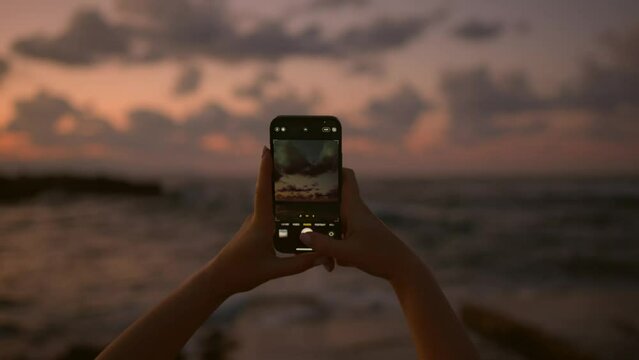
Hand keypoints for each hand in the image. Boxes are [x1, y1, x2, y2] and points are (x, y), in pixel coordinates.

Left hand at [208, 147, 333, 296]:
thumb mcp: (274, 271)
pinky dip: (279, 205)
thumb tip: (322, 255)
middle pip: (268, 190)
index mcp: (260, 223)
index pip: (264, 191)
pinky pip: (269, 212)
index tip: (267, 149)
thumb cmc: (243, 273)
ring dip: (278, 188)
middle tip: (289, 153)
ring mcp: (254, 223)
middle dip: (277, 171)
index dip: (266, 169)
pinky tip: (290, 206)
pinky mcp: (254, 230)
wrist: (218, 279)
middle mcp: (256, 219)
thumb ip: (300, 263)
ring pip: (269, 202)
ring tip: (296, 175)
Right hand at [299, 168, 419, 280]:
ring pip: (333, 223)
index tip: (314, 170)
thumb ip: (323, 245)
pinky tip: (333, 264)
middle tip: (298, 213)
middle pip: (332, 202)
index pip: (346, 177)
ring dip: (324, 236)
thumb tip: (302, 235)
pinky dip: (333, 249)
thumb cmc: (379, 256)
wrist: (402, 268)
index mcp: (354, 207)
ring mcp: (356, 225)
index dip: (333, 169)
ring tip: (318, 253)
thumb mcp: (347, 252)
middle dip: (316, 209)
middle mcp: (355, 212)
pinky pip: (338, 237)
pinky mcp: (357, 237)